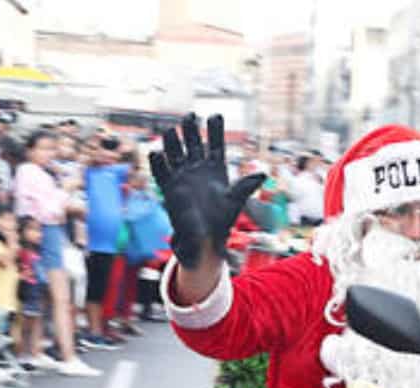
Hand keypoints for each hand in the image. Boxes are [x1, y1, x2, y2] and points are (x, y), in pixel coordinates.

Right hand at [149, 114, 263, 270]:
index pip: (215, 145)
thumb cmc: (221, 220)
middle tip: (190, 116)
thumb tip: (263, 174)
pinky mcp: (170, 189)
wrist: (205, 238)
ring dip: (173, 142)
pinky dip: (159, 164)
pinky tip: (156, 153)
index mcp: (216, 170)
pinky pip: (162, 173)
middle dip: (191, 130)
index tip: (215, 115)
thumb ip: (245, 186)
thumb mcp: (235, 201)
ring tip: (171, 130)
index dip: (215, 131)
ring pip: (176, 154)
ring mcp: (183, 177)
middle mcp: (198, 170)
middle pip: (193, 144)